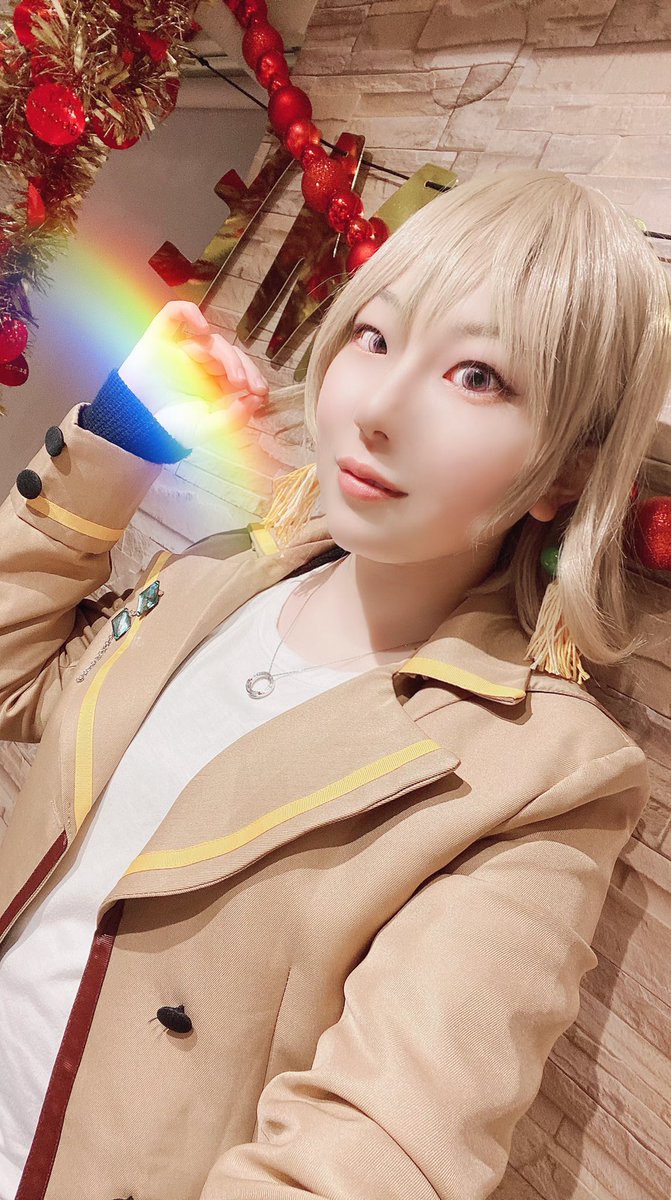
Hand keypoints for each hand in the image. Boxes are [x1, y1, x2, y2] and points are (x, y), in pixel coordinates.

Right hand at [118, 300, 269, 449]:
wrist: (136, 427)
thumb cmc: (169, 429)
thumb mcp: (207, 429)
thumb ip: (233, 419)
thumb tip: (255, 401)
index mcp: (214, 382)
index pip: (240, 369)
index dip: (254, 377)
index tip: (261, 392)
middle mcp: (200, 363)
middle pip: (229, 353)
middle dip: (245, 368)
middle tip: (250, 387)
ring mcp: (180, 349)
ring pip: (210, 340)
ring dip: (227, 357)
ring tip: (235, 379)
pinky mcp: (159, 338)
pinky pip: (174, 313)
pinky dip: (189, 313)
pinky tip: (203, 329)